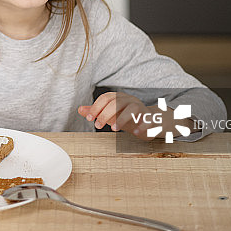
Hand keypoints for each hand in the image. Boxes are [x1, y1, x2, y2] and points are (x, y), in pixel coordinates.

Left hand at [78, 92, 195, 140]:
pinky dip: (141, 126)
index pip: (105, 98)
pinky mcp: (151, 117)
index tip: (88, 119)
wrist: (150, 120)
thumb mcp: (110, 114)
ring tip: (114, 130)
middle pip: (116, 102)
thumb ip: (96, 111)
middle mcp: (130, 100)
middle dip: (105, 114)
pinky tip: (135, 133)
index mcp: (119, 97)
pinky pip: (147, 119)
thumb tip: (79, 110)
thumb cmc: (126, 116)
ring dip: (122, 119)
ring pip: (132, 109)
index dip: (96, 107)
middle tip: (98, 126)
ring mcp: (141, 108)